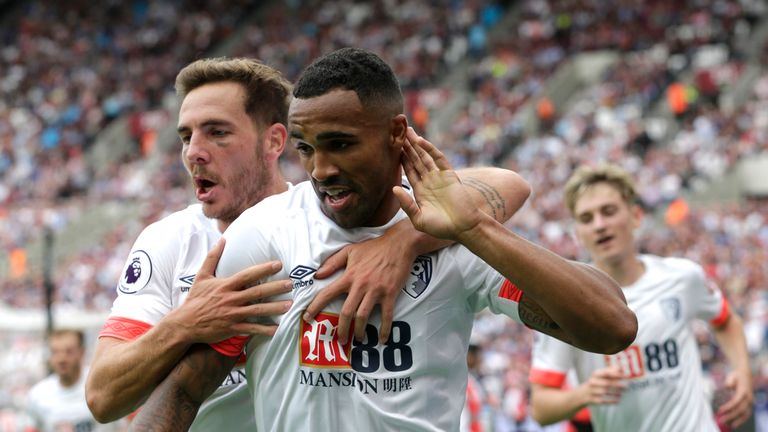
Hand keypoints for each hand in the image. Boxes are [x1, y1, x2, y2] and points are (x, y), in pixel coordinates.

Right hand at [166, 238, 292, 342]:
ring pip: (258, 310)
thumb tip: (222, 239)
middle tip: (291, 284)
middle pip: (257, 292)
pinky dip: (264, 330)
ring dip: (275, 308)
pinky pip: (251, 328)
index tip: (278, 264)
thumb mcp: (201, 276)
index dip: (263, 269)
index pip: (248, 275)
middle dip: (275, 288)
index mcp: (225, 285)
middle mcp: (231, 299)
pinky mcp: (232, 328)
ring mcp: (232, 314)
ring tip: (290, 304)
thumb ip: (212, 257)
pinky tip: (277, 329)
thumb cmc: (195, 299)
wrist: (184, 323)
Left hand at [303, 229, 414, 344]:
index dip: (315, 306)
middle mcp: (360, 285)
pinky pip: (387, 315)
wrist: (399, 245)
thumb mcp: (350, 250)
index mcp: (349, 276)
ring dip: (359, 331)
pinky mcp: (390, 294)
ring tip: (357, 339)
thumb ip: (333, 262)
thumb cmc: (373, 248)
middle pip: (346, 312)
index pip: (327, 293)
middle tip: (340, 340)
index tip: (307, 317)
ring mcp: (376, 291)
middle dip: (341, 329)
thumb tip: (317, 275)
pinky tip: (382, 339)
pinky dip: (385, 329)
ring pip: (363, 316)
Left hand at [393, 128, 482, 240]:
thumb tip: (394, 188)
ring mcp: (439, 177)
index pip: (408, 171)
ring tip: (407, 131)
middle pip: (415, 160)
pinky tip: (420, 141)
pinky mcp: (449, 175)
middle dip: (406, 147)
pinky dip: (430, 149)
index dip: (400, 159)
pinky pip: (438, 159)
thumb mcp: (419, 219)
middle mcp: (429, 181)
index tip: (391, 148)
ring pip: (425, 156)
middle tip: (397, 132)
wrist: (463, 228)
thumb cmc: (441, 228)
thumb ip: (406, 204)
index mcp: (420, 191)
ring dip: (416, 144)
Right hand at [581, 366, 624, 404]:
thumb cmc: (597, 382)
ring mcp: (592, 391)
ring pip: (605, 392)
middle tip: (626, 387)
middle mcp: (593, 381)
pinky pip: (603, 400)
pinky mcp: (593, 399)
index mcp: (596, 374)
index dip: (616, 374)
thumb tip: (620, 367)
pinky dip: (611, 401)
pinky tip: (618, 400)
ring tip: (621, 394)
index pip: (606, 373)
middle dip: (617, 385)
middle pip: (606, 383)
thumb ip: (611, 370)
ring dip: (615, 393)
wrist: (583, 393)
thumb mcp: (601, 375)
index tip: (625, 376)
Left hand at [716, 370, 752, 427]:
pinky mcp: (749, 405)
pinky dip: (741, 420)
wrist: (745, 375)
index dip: (728, 407)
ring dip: (737, 421)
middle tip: (721, 420)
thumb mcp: (732, 376)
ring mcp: (750, 402)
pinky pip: (746, 414)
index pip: (736, 401)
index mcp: (744, 391)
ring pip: (745, 414)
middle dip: (730, 416)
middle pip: (740, 409)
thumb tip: (727, 386)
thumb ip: (729, 381)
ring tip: (729, 425)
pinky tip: (734, 424)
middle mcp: (749, 398)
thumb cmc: (736, 376)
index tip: (720, 410)